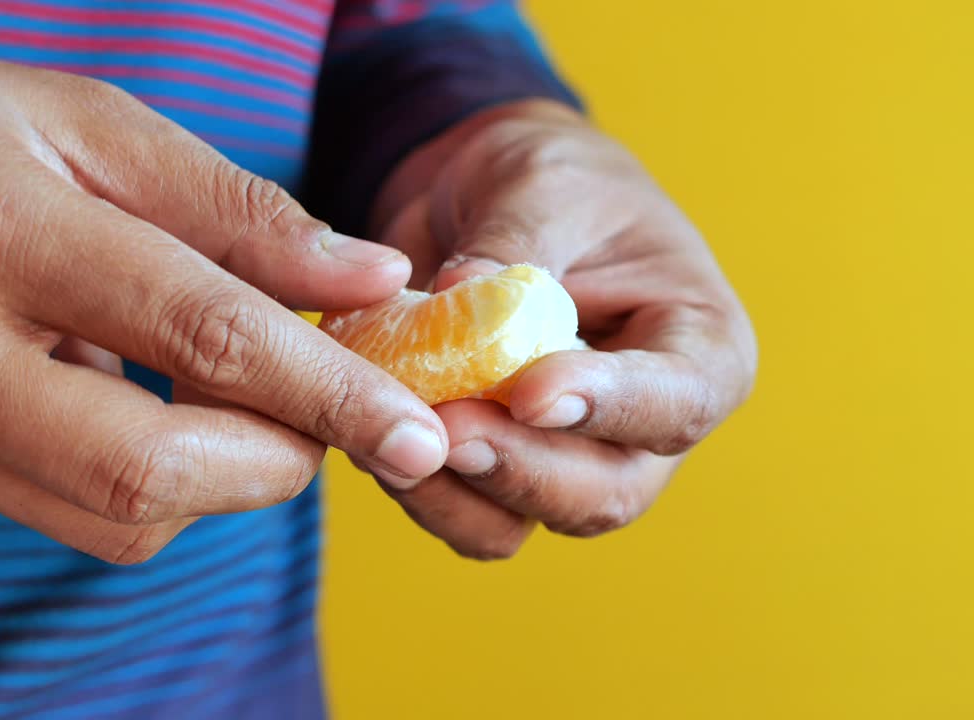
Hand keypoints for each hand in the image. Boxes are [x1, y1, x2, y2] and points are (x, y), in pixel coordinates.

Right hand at [0, 39, 449, 562]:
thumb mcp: (79, 123)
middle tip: (324, 417)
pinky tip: (118, 397)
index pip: (198, 335)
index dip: (328, 393)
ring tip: (216, 391)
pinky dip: (130, 471)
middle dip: (275, 463)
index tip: (420, 435)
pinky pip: (52, 506)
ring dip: (210, 476)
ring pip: (108, 515)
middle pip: (148, 472)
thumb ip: (231, 211)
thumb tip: (368, 282)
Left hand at [362, 99, 756, 558]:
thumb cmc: (549, 180)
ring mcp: (567, 458)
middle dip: (521, 470)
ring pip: (527, 519)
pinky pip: (464, 513)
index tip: (531, 393)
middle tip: (447, 430)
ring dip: (457, 493)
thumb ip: (512, 246)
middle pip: (604, 492)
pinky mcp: (497, 469)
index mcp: (696, 346)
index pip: (676, 400)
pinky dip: (420, 490)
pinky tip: (375, 439)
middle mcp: (641, 423)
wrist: (486, 198)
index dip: (609, 407)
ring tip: (397, 436)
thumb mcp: (540, 183)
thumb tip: (461, 296)